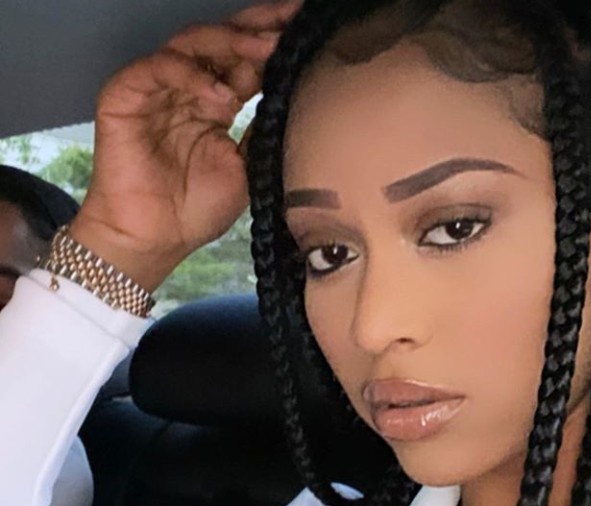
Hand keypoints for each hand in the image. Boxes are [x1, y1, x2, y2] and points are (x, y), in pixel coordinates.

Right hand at [70, 0, 301, 290]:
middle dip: (258, 28)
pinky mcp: (125, 94)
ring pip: (192, 44)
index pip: (245, 60)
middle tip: (291, 18)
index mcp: (214, 101)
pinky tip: (221, 96)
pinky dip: (192, 75)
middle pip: (222, 41)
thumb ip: (262, 131)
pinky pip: (159, 68)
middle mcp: (185, 87)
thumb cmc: (195, 211)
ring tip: (264, 50)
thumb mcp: (246, 169)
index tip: (307, 29)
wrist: (153, 240)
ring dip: (231, 44)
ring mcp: (155, 88)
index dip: (274, 42)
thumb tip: (295, 97)